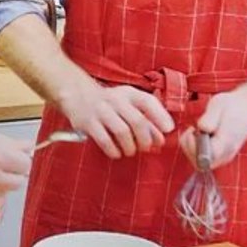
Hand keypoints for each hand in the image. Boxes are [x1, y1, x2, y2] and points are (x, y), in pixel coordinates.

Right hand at [58, 79, 173, 159]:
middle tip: (145, 148)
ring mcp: (101, 110)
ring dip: (130, 147)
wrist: (77, 95)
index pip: (148, 102)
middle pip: (137, 121)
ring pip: (122, 131)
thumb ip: (146, 119)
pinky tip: (116, 152)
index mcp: (128, 93)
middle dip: (145, 139)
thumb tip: (161, 139)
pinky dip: (114, 150)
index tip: (169, 130)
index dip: (161, 116)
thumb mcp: (128, 104)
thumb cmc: (111, 104)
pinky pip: (104, 140)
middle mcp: (115, 99)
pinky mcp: (88, 122)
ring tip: (130, 151)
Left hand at [179, 69, 246, 168]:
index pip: (204, 157)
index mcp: (225, 143)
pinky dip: (196, 149)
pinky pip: (203, 160)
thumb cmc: (233, 106)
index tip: (193, 130)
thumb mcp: (219, 104)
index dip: (192, 146)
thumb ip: (209, 118)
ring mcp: (224, 157)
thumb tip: (202, 128)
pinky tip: (200, 136)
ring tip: (197, 132)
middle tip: (193, 130)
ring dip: (192, 148)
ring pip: (199, 163)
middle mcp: (225, 155)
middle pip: (199, 164)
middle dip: (189, 147)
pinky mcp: (221, 156)